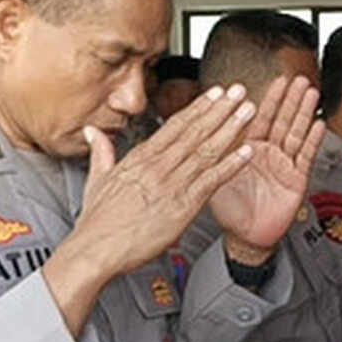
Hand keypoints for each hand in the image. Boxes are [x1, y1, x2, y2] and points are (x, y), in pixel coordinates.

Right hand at [45, 84, 259, 334]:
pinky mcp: (182, 206)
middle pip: (195, 131)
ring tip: (248, 111)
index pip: (175, 125)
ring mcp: (172, 184)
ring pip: (206, 150)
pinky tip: (246, 152)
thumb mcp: (96, 179)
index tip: (215, 94)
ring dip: (230, 129)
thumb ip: (101, 151)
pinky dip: (231, 165)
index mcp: (140, 158)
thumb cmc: (97, 222)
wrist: (95, 250)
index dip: (198, 108)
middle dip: (220, 109)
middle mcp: (158, 166)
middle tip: (239, 91)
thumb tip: (93, 132)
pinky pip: (212, 181)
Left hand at [210, 76, 326, 264]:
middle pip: (282, 121)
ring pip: (296, 134)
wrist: (245, 237)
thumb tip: (211, 124)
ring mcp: (283, 165)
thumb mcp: (217, 173)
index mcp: (247, 149)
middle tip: (298, 79)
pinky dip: (313, 141)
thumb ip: (220, 150)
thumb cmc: (230, 209)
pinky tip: (319, 126)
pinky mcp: (296, 180)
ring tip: (311, 94)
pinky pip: (305, 157)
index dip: (268, 99)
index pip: (259, 118)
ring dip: (304, 113)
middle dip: (290, 99)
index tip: (275, 80)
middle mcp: (268, 154)